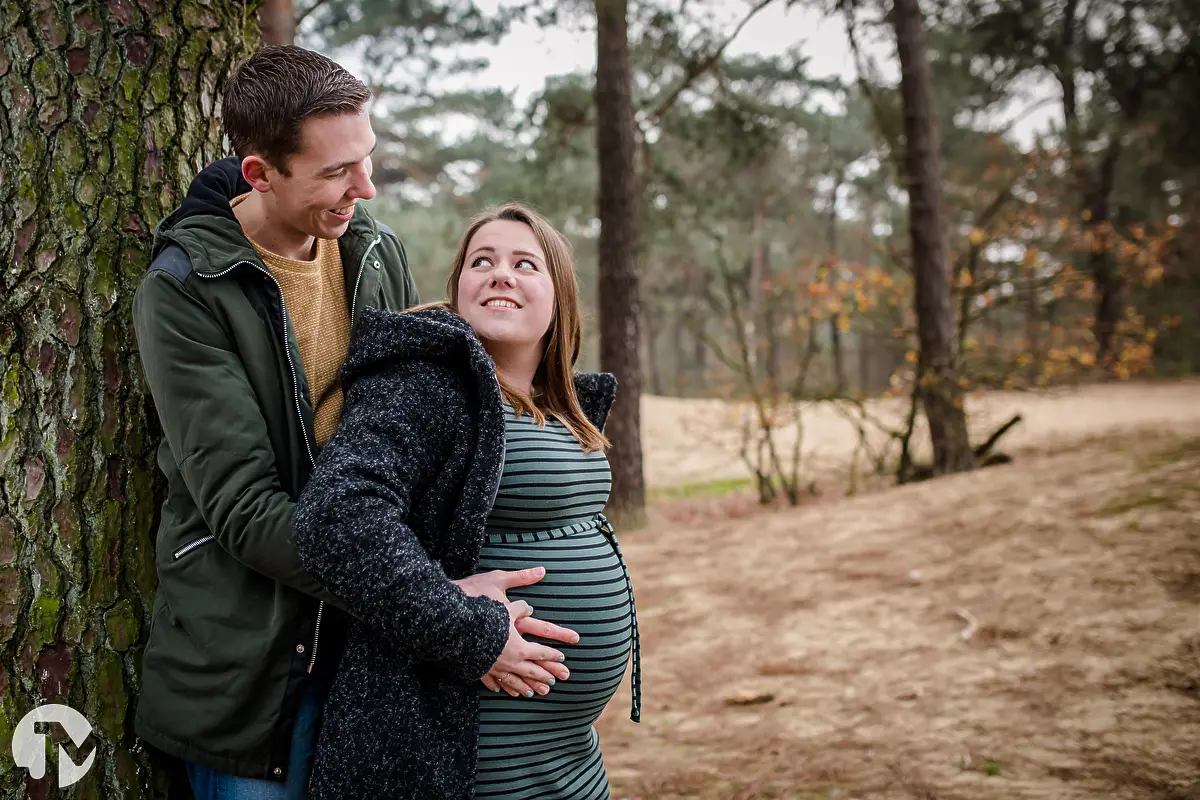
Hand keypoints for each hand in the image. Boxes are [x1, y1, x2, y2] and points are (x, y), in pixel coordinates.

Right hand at [452, 567, 577, 694]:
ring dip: (524, 687)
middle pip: (530, 671)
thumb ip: (522, 582)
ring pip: (512, 680)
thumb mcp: (501, 587)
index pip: (540, 652)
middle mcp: (507, 660)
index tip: (562, 659)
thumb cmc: (476, 603)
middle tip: (556, 682)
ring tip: (533, 693)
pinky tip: (500, 690)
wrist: (448, 622)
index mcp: (518, 645)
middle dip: (544, 676)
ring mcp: (492, 666)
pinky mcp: (476, 668)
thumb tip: (539, 573)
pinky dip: (499, 686)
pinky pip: (490, 681)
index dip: (552, 655)